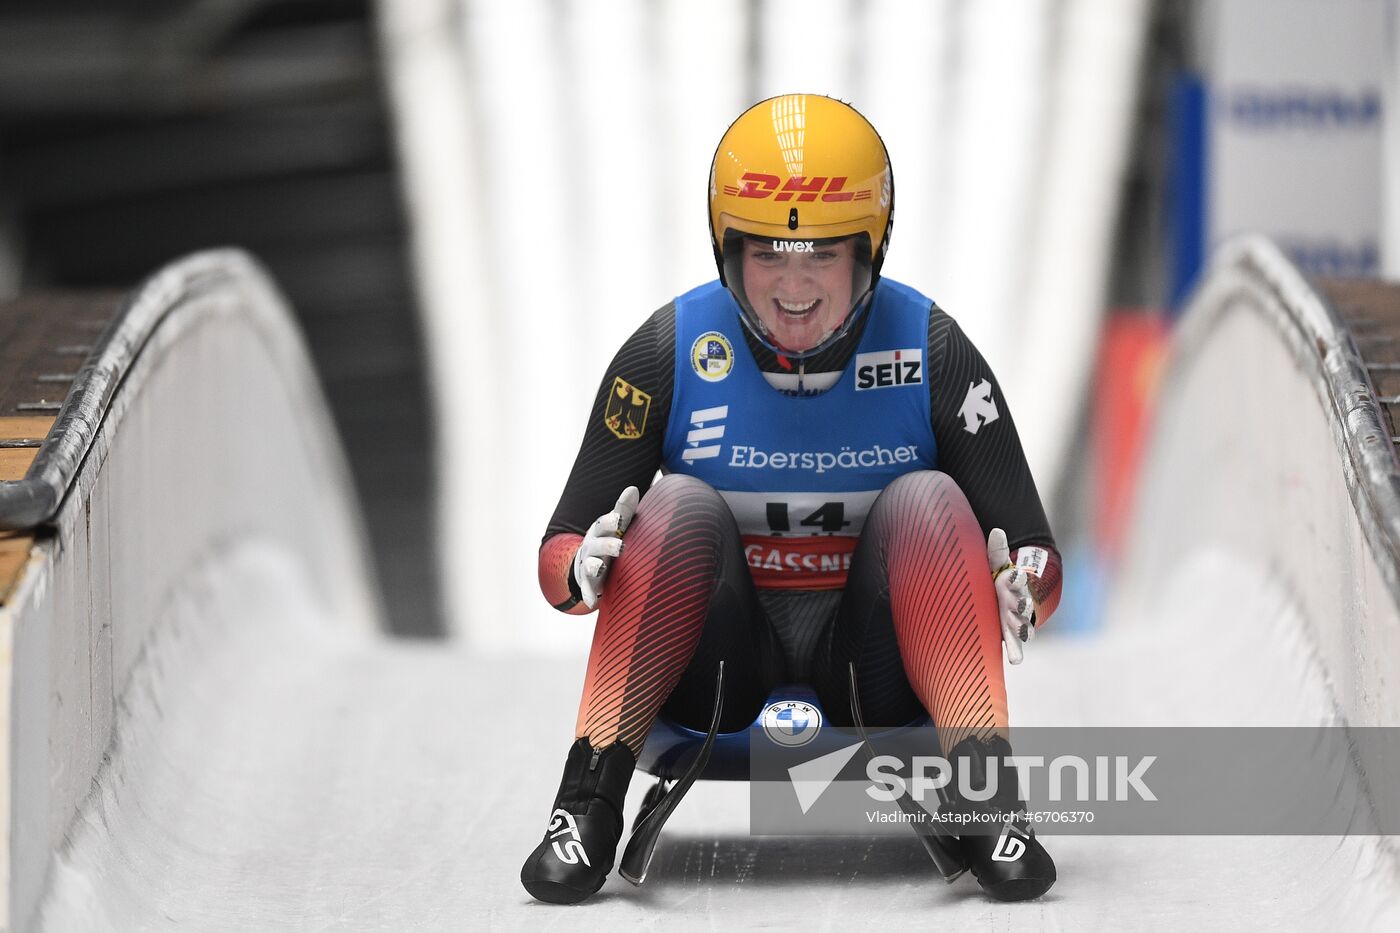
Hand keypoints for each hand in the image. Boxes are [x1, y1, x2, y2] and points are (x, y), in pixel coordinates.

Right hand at [573, 486, 639, 608]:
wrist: (588, 562)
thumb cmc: (609, 539)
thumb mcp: (615, 525)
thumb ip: (624, 509)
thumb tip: (633, 488)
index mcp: (600, 530)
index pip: (603, 523)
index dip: (611, 521)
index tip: (620, 519)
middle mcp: (592, 546)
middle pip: (598, 545)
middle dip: (608, 545)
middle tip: (621, 546)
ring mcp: (588, 565)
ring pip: (590, 566)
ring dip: (595, 567)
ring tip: (601, 568)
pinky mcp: (589, 583)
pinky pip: (587, 589)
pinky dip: (589, 595)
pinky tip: (593, 602)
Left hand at [987, 528, 1035, 664]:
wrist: (1002, 596)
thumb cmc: (996, 578)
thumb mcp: (994, 563)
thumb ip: (996, 551)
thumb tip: (997, 531)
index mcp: (1013, 584)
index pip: (1017, 579)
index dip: (1015, 578)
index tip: (1011, 575)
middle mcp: (1018, 602)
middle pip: (1023, 604)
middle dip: (1022, 604)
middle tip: (1019, 604)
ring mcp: (1015, 619)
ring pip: (1023, 625)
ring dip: (1022, 628)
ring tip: (1022, 632)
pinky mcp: (1009, 634)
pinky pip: (1015, 645)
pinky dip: (1016, 653)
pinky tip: (1015, 660)